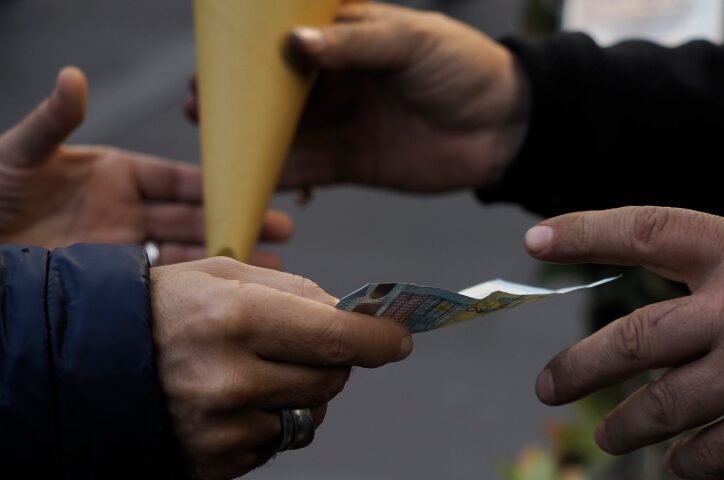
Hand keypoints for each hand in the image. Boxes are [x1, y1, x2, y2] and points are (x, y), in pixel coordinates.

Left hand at [0, 67, 287, 267]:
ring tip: (274, 269)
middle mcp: (126, 211)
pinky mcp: (117, 281)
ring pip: (189, 252)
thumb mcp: (19, 154)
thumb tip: (73, 77)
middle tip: (283, 230)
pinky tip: (232, 291)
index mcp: (113, 173)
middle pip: (194, 217)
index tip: (254, 190)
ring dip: (229, 258)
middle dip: (240, 223)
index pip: (177, 179)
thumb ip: (53, 120)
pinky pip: (166, 282)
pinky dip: (200, 285)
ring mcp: (124, 248)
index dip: (217, 185)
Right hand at [150, 257, 411, 479]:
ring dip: (302, 394)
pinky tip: (229, 402)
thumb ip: (291, 290)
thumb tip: (352, 314)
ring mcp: (222, 428)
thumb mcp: (216, 274)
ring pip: (309, 416)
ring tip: (255, 372)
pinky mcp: (215, 463)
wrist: (76, 369)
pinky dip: (269, 421)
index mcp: (234, 319)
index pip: (337, 336)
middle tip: (308, 346)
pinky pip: (275, 442)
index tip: (400, 340)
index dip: (378, 339)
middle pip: (331, 380)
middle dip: (334, 362)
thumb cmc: (157, 309)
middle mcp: (231, 378)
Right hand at [186, 3, 529, 192]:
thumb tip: (294, 43)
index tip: (215, 66)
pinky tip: (252, 180)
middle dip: (240, 104)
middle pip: (278, 94)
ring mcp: (344, 124)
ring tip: (216, 148)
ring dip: (254, 142)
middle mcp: (338, 82)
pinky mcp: (355, 163)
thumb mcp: (410, 42)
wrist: (506, 126)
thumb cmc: (463, 67)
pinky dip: (283, 176)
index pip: (287, 45)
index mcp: (348, 39)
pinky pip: (311, 170)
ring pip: (288, 134)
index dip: (249, 57)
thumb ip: (355, 44)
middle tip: (202, 111)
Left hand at [527, 206, 723, 479]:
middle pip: (632, 340)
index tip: (536, 242)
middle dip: (578, 369)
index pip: (645, 232)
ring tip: (607, 438)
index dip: (584, 234)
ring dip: (624, 428)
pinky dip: (686, 462)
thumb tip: (676, 304)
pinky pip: (710, 454)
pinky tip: (680, 462)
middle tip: (548, 388)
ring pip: (661, 408)